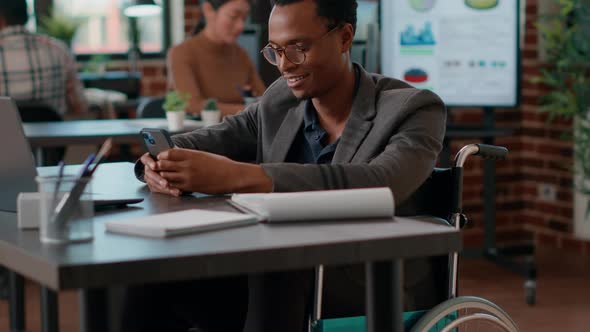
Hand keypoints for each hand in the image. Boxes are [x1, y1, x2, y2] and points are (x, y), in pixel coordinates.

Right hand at [139, 153, 181, 195]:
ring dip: (164, 188)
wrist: (170, 165)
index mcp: (148, 159)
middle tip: (165, 183)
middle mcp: (148, 169)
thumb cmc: (170, 157)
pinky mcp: (153, 185)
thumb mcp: (169, 153)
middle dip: (158, 179)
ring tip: (175, 190)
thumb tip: (172, 147)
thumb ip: (168, 152)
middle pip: (150, 174)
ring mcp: (150, 178)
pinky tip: (176, 192)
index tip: (154, 165)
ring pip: (154, 184)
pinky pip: (159, 190)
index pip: (146, 159)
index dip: (150, 162)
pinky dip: (168, 192)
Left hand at [155, 148, 271, 193]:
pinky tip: (170, 183)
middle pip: (164, 164)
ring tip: (162, 175)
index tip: (161, 156)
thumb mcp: (204, 155)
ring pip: (166, 176)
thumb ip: (190, 155)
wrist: (232, 176)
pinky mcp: (190, 187)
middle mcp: (187, 166)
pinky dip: (170, 184)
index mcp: (191, 155)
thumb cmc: (221, 164)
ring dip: (163, 176)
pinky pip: (174, 186)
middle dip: (159, 165)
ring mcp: (188, 177)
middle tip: (157, 167)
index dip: (162, 155)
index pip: (169, 153)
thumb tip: (178, 156)